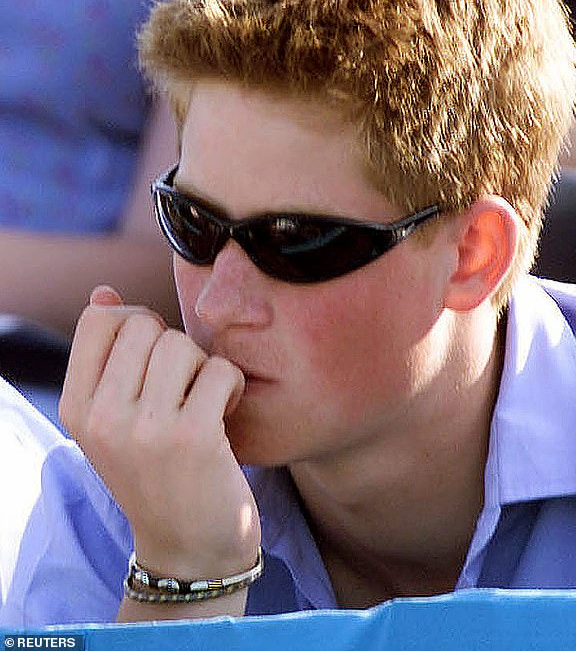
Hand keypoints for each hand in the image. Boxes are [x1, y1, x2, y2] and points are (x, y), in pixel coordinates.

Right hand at [59, 285, 260, 579]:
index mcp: (78, 408)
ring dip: (203, 367)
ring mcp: (145, 429)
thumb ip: (108, 356)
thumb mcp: (118, 420)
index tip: (153, 358)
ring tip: (204, 401)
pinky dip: (233, 386)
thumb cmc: (159, 472)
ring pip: (181, 344)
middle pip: (145, 325)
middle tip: (183, 388)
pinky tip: (227, 415)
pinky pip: (219, 370)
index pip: (98, 318)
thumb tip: (104, 291)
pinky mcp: (192, 437)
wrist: (190, 549)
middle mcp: (102, 418)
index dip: (135, 322)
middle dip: (174, 348)